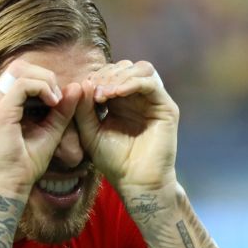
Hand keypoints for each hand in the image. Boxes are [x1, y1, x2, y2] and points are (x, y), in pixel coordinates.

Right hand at [0, 61, 82, 191]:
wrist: (10, 186)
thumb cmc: (23, 165)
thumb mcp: (48, 132)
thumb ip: (60, 111)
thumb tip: (76, 87)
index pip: (18, 73)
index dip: (42, 80)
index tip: (57, 100)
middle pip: (18, 66)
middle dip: (44, 76)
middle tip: (58, 97)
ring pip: (21, 70)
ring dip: (45, 81)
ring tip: (56, 101)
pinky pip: (23, 84)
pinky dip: (42, 88)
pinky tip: (53, 102)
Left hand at [73, 59, 179, 192]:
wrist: (135, 180)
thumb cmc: (114, 161)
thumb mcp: (90, 132)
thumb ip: (83, 109)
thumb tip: (81, 82)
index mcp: (120, 101)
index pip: (111, 74)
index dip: (96, 77)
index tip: (82, 91)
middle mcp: (138, 98)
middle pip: (126, 67)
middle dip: (107, 74)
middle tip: (94, 92)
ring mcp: (153, 101)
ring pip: (141, 69)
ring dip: (119, 76)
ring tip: (104, 93)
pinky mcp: (166, 107)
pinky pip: (151, 83)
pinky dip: (132, 83)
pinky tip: (116, 93)